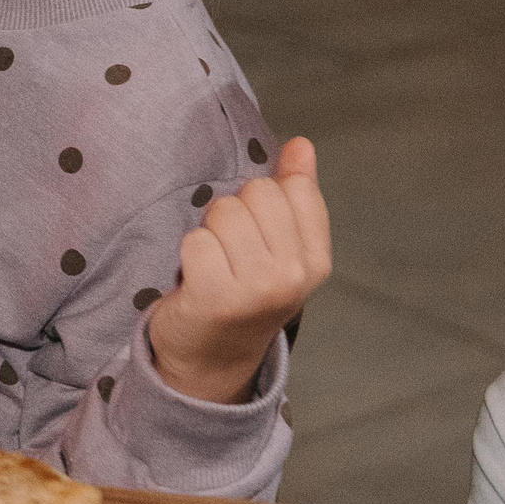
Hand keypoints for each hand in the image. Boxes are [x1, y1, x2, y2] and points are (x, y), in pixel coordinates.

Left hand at [149, 136, 331, 403]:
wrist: (211, 359)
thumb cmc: (245, 293)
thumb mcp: (281, 249)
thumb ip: (294, 194)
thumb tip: (302, 144)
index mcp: (316, 260)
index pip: (293, 188)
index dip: (263, 202)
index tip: (258, 235)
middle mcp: (294, 275)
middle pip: (255, 193)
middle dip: (234, 214)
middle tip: (230, 254)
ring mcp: (257, 288)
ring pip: (223, 211)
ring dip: (209, 233)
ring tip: (213, 264)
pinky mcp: (215, 297)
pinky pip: (195, 240)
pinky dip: (188, 255)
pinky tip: (196, 279)